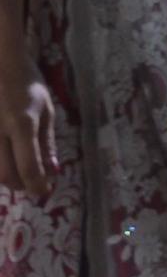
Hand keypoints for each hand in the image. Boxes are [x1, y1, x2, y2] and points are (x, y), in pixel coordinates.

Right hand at [0, 45, 58, 198]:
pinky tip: (8, 158)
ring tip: (21, 172)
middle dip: (20, 185)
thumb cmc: (26, 83)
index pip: (28, 166)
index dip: (36, 185)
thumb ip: (47, 142)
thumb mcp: (46, 109)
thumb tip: (52, 171)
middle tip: (32, 184)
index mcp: (21, 124)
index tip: (44, 193)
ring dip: (7, 177)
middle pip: (5, 175)